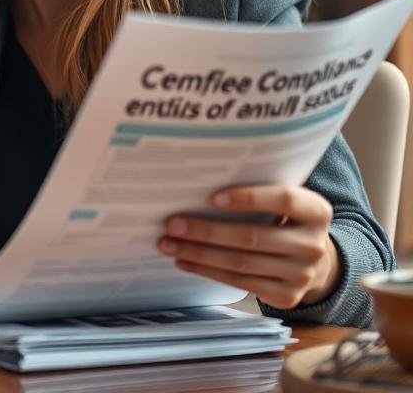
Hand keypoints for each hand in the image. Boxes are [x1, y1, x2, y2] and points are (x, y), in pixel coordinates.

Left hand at [158, 185, 340, 308]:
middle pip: (253, 237)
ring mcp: (302, 275)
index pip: (283, 200)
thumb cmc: (286, 221)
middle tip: (172, 224)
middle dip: (206, 230)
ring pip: (241, 263)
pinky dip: (208, 271)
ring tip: (168, 244)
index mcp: (317, 211)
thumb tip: (197, 187)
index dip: (248, 198)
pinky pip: (240, 282)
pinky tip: (185, 261)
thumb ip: (258, 192)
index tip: (211, 198)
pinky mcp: (287, 296)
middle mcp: (313, 245)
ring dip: (199, 253)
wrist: (316, 262)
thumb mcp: (284, 203)